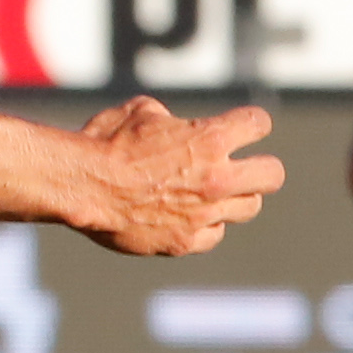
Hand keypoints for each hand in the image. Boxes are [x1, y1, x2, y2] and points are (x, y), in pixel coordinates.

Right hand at [72, 95, 281, 254]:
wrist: (79, 185)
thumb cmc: (104, 142)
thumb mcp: (137, 112)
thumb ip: (169, 119)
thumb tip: (173, 125)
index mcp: (209, 138)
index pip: (258, 124)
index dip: (250, 123)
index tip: (241, 127)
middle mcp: (218, 177)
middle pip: (272, 175)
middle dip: (260, 168)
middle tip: (243, 167)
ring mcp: (205, 213)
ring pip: (248, 207)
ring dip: (233, 198)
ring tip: (208, 193)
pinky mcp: (187, 241)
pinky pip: (214, 233)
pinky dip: (204, 225)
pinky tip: (183, 215)